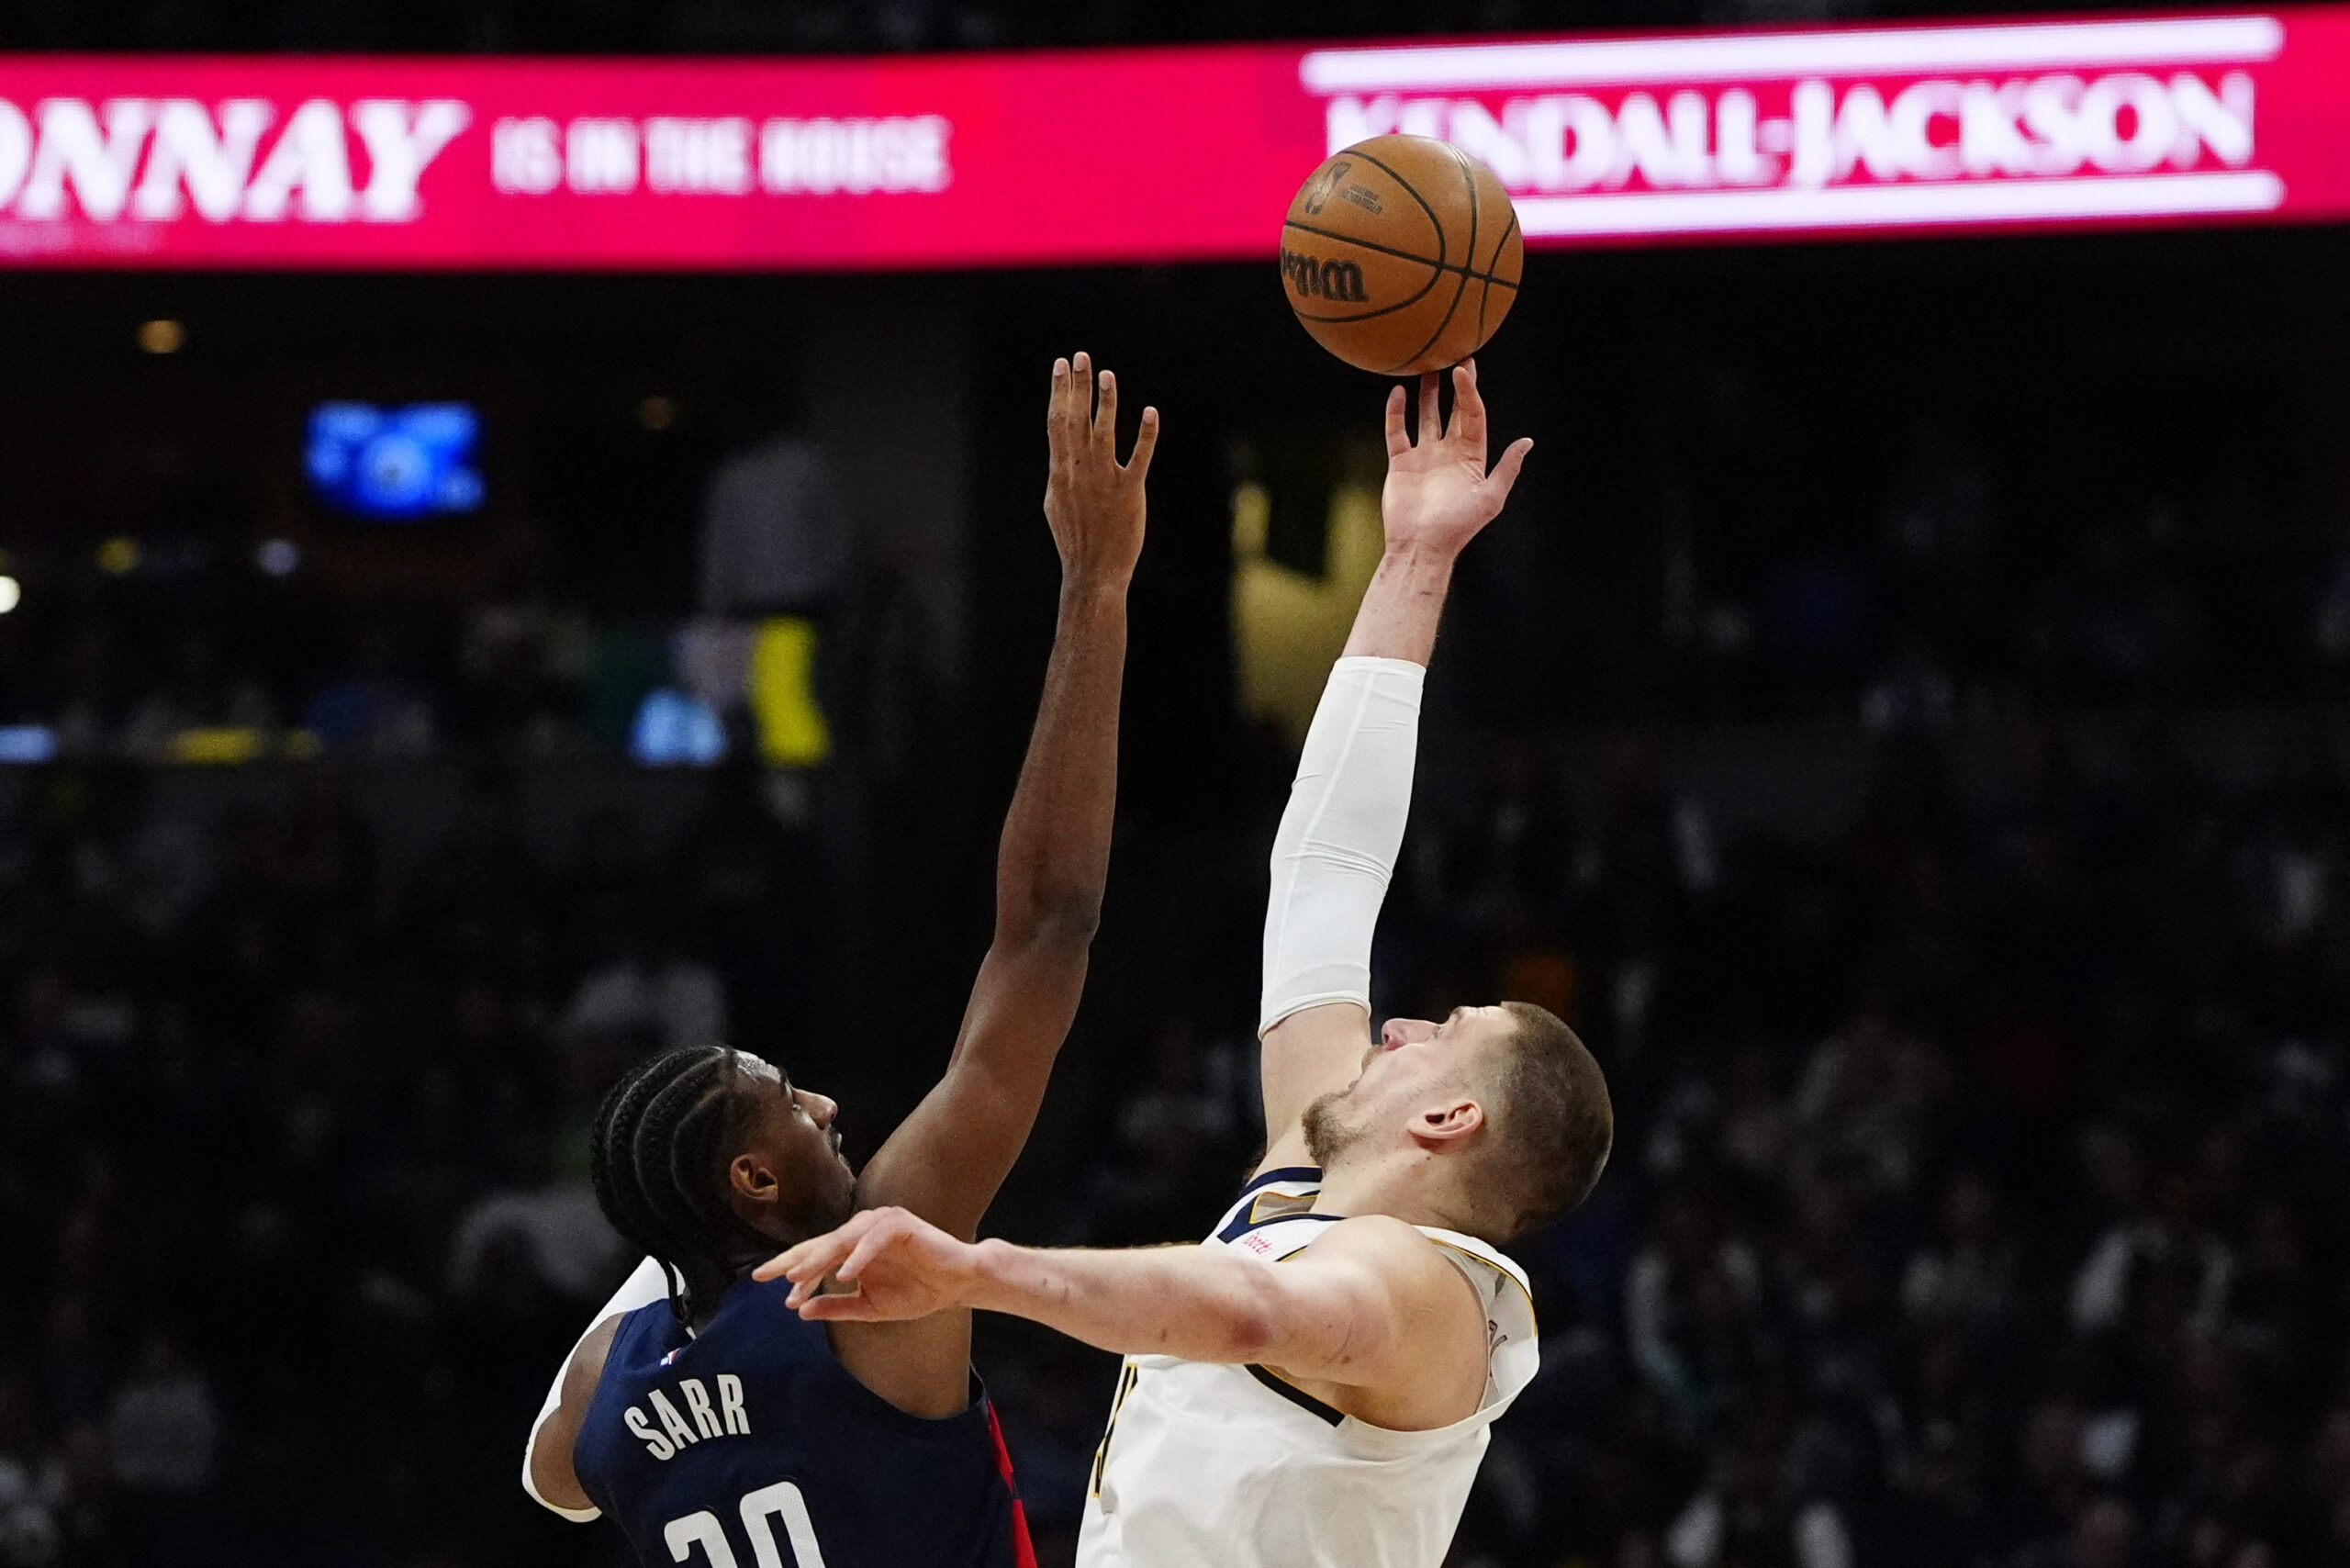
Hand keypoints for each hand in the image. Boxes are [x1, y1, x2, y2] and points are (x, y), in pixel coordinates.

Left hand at [753, 1206, 981, 1323]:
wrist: (957, 1286)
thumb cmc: (918, 1291)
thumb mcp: (870, 1307)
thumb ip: (838, 1306)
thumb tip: (801, 1311)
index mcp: (853, 1247)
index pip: (816, 1255)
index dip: (792, 1270)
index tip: (767, 1286)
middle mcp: (862, 1230)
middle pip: (821, 1243)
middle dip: (794, 1261)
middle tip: (768, 1277)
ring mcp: (881, 1224)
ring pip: (842, 1239)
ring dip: (820, 1258)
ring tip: (798, 1278)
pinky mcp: (901, 1224)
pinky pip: (874, 1239)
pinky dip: (859, 1255)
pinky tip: (845, 1275)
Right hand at [1044, 351, 1157, 587]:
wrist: (1094, 572)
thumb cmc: (1075, 539)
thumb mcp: (1056, 503)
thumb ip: (1060, 472)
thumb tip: (1059, 450)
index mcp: (1060, 471)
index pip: (1058, 422)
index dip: (1060, 391)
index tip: (1060, 365)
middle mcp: (1079, 470)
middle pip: (1076, 420)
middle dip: (1077, 386)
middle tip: (1079, 356)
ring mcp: (1104, 480)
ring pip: (1104, 433)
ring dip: (1106, 401)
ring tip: (1108, 374)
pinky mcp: (1130, 492)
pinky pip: (1139, 458)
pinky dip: (1145, 434)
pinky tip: (1151, 412)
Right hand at [1379, 358, 1531, 558]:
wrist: (1421, 546)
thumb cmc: (1458, 526)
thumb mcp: (1490, 498)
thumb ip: (1507, 469)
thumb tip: (1527, 442)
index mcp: (1471, 458)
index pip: (1472, 415)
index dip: (1469, 392)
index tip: (1464, 369)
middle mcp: (1448, 453)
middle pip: (1451, 411)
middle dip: (1454, 385)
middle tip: (1455, 355)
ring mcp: (1424, 457)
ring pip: (1425, 416)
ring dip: (1426, 394)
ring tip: (1425, 367)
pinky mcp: (1400, 463)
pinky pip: (1397, 432)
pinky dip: (1395, 413)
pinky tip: (1397, 392)